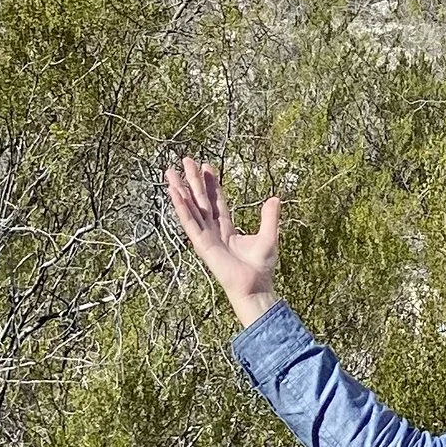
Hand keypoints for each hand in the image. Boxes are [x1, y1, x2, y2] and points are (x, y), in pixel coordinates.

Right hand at [164, 156, 281, 328]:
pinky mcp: (201, 244)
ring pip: (191, 208)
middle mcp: (213, 230)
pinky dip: (182, 208)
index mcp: (227, 228)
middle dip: (193, 181)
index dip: (211, 183)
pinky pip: (190, 222)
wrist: (254, 286)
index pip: (216, 201)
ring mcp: (205, 236)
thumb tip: (275, 198)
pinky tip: (174, 194)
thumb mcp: (268, 236)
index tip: (206, 166)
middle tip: (185, 160)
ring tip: (170, 173)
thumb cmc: (260, 267)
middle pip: (201, 200)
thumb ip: (269, 217)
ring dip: (180, 191)